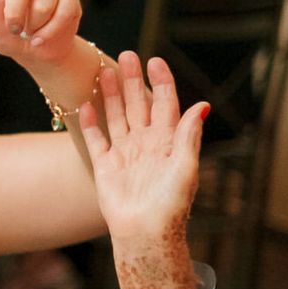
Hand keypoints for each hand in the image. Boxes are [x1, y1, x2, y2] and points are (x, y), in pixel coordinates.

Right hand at [79, 51, 207, 240]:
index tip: (154, 61)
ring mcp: (125, 153)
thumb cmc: (170, 205)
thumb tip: (201, 106)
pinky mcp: (105, 166)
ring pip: (117, 116)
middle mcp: (146, 144)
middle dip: (133, 80)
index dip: (161, 82)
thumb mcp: (185, 168)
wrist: (145, 233)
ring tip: (105, 72)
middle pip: (138, 104)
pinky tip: (85, 106)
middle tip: (125, 56)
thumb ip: (188, 136)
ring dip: (112, 95)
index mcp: (168, 142)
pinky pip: (97, 140)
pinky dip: (91, 123)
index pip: (165, 104)